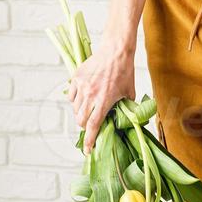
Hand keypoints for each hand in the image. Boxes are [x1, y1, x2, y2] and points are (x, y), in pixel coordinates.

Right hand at [67, 40, 136, 154]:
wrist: (116, 50)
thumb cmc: (125, 71)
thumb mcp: (129, 92)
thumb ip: (126, 108)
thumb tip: (126, 121)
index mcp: (104, 101)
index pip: (93, 126)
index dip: (89, 141)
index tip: (87, 151)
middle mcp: (90, 95)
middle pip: (81, 120)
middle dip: (85, 127)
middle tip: (91, 125)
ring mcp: (81, 86)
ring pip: (75, 109)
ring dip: (81, 114)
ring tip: (90, 109)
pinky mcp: (76, 78)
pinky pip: (71, 96)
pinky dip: (76, 101)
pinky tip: (84, 97)